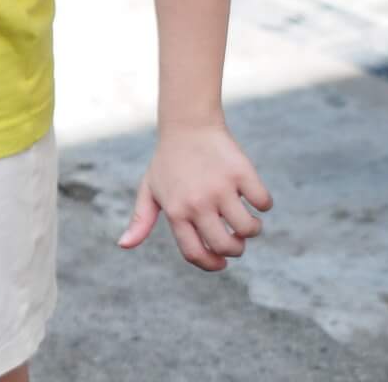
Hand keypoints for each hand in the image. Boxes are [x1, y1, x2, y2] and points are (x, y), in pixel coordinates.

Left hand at [117, 121, 270, 271]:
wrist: (187, 123)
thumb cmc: (169, 161)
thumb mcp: (150, 189)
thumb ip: (140, 220)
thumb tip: (123, 246)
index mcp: (176, 211)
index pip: (195, 253)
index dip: (212, 264)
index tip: (221, 262)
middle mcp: (198, 202)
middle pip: (225, 246)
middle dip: (235, 249)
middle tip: (236, 239)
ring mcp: (220, 187)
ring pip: (248, 228)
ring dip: (252, 230)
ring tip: (247, 221)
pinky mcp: (241, 171)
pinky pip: (263, 201)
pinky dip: (263, 204)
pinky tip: (254, 197)